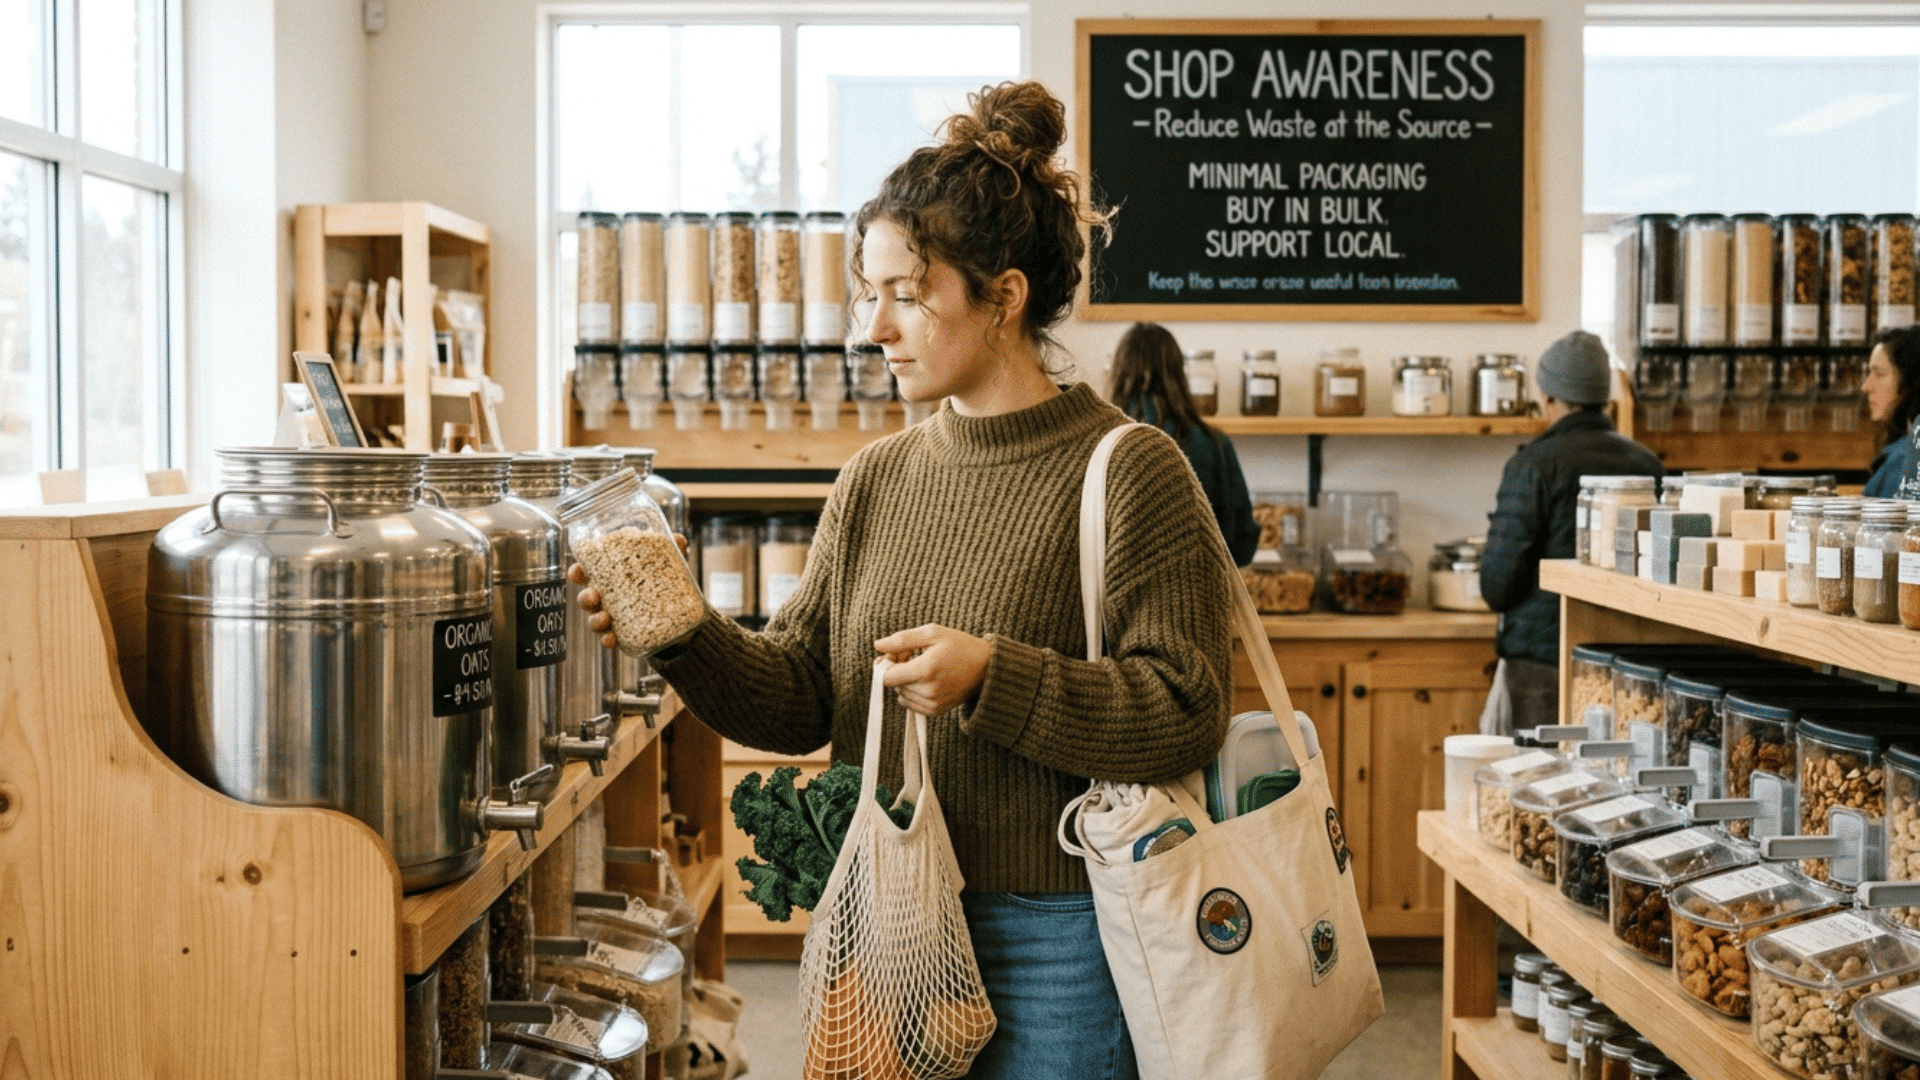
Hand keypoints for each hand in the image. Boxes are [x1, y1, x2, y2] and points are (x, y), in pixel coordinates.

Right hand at [569, 533, 690, 648]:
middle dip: (585, 597)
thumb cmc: (666, 585)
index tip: (578, 571)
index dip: (578, 572)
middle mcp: (609, 599)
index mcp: (613, 578)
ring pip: (594, 620)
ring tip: (604, 619)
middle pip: (587, 597)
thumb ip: (673, 553)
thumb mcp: (670, 567)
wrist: (680, 621)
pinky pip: (610, 639)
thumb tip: (679, 539)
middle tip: (594, 595)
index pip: (588, 573)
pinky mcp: (624, 637)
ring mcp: (614, 619)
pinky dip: (608, 640)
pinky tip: (612, 639)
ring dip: (595, 620)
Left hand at [874, 624, 989, 716]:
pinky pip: (910, 703)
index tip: (897, 653)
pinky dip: (913, 692)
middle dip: (897, 670)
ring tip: (922, 667)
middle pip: (893, 685)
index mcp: (925, 670)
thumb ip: (901, 639)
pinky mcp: (936, 711)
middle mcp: (928, 691)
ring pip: (901, 694)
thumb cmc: (959, 645)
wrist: (986, 668)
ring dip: (905, 681)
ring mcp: (933, 703)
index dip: (886, 663)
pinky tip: (926, 680)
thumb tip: (878, 645)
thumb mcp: (932, 633)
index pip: (887, 676)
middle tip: (912, 656)